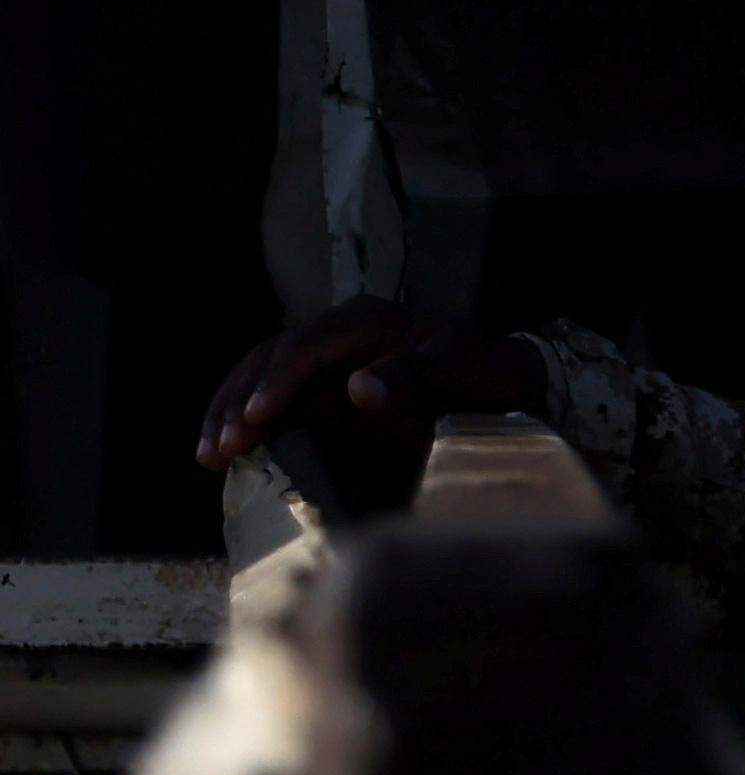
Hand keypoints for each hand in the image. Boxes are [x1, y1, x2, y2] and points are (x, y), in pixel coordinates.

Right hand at [195, 299, 546, 491]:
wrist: (505, 382)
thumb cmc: (489, 373)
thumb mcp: (470, 372)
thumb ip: (420, 376)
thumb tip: (360, 389)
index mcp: (367, 319)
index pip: (306, 346)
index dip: (278, 382)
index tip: (257, 418)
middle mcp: (336, 331)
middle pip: (269, 359)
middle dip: (240, 403)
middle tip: (220, 448)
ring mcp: (325, 358)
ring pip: (258, 375)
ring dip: (229, 413)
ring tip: (209, 455)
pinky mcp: (322, 386)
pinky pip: (272, 398)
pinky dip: (246, 421)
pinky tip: (225, 452)